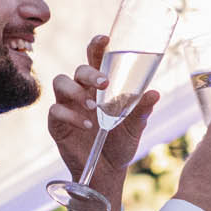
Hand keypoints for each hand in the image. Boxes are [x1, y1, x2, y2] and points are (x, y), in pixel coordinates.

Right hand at [49, 33, 157, 190]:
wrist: (107, 172)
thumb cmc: (120, 144)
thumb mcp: (135, 127)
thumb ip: (141, 110)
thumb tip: (154, 93)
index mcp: (99, 87)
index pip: (95, 59)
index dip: (97, 46)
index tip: (105, 39)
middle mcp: (81, 92)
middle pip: (78, 70)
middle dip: (89, 72)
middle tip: (104, 82)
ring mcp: (67, 106)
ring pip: (61, 83)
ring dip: (76, 91)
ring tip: (94, 107)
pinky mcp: (57, 124)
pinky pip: (56, 111)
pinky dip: (72, 116)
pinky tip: (88, 126)